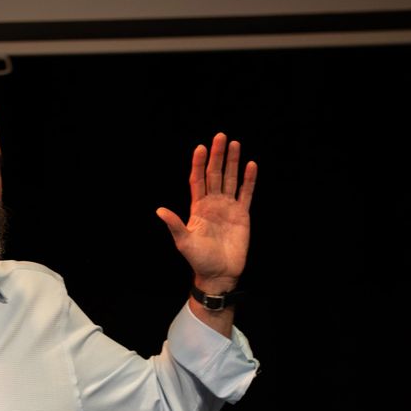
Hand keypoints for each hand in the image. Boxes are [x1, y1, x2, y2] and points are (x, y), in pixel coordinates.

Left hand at [156, 133, 256, 290]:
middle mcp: (213, 203)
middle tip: (220, 136)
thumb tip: (159, 211)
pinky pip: (246, 193)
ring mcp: (228, 207)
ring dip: (232, 162)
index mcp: (198, 207)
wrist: (219, 273)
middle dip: (217, 156)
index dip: (199, 164)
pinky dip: (249, 180)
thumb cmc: (199, 260)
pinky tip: (251, 165)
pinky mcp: (242, 215)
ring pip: (230, 179)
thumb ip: (175, 224)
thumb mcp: (184, 242)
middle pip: (215, 174)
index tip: (201, 147)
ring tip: (235, 144)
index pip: (198, 180)